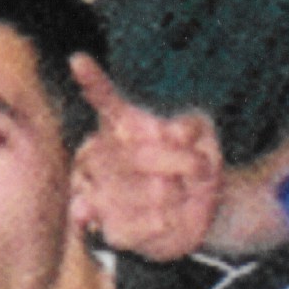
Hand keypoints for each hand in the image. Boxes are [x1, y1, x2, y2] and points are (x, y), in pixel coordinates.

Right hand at [65, 61, 226, 261]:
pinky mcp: (111, 228)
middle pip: (123, 154)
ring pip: (127, 191)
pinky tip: (168, 218)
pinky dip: (158, 223)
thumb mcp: (203, 135)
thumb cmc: (196, 160)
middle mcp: (103, 155)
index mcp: (122, 126)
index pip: (103, 99)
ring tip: (183, 192)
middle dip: (170, 160)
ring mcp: (101, 193)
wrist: (209, 207)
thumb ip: (190, 126)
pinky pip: (127, 226)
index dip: (92, 81)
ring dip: (170, 193)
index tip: (79, 60)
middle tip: (200, 165)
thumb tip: (175, 132)